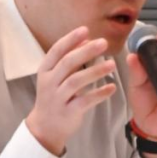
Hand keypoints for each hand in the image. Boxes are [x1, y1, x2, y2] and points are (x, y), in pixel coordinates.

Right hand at [26, 27, 117, 155]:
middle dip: (86, 52)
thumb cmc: (54, 96)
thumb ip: (69, 59)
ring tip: (111, 64)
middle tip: (103, 43)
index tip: (85, 30)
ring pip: (76, 81)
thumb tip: (86, 39)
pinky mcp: (68, 112)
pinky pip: (85, 101)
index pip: (56, 51)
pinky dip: (99, 94)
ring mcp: (57, 98)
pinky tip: (112, 88)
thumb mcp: (55, 76)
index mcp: (45, 71)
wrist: (45, 127)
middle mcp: (49, 83)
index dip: (70, 40)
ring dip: (95, 71)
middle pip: (67, 63)